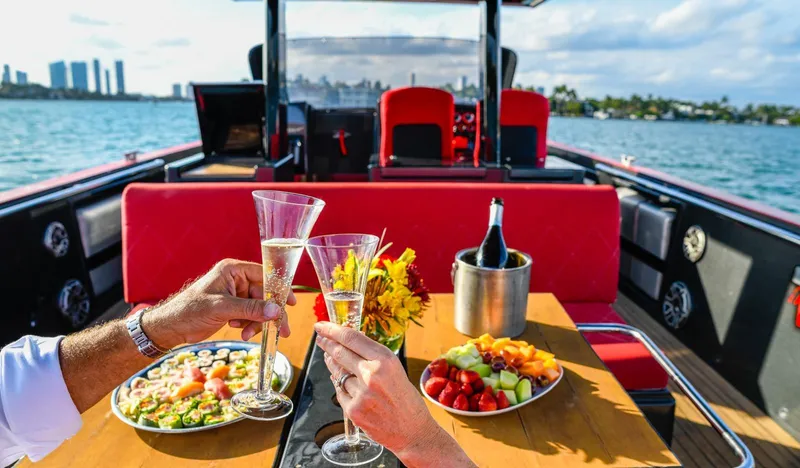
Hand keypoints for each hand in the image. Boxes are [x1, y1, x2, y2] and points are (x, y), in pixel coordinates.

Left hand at [142, 259, 296, 347]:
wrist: (170, 327)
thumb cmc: (190, 310)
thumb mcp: (222, 308)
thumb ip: (250, 309)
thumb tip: (276, 311)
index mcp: (233, 270)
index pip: (264, 275)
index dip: (279, 289)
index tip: (290, 303)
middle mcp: (236, 279)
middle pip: (264, 294)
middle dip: (270, 313)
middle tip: (282, 329)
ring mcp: (235, 294)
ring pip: (259, 307)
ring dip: (257, 321)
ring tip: (248, 334)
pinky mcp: (232, 307)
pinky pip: (250, 314)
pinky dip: (250, 324)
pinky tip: (241, 331)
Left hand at [314, 322, 440, 454]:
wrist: (413, 431)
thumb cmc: (405, 399)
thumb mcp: (395, 369)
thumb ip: (372, 356)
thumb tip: (348, 342)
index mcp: (386, 360)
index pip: (351, 338)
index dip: (332, 330)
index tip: (322, 326)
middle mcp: (372, 375)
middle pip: (340, 352)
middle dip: (327, 344)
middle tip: (320, 338)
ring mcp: (361, 394)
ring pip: (338, 374)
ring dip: (334, 367)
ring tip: (332, 360)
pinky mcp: (353, 411)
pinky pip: (340, 393)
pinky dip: (342, 388)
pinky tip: (349, 388)